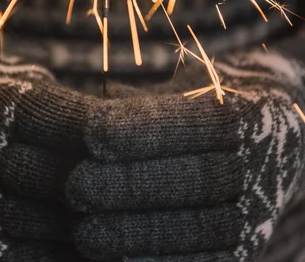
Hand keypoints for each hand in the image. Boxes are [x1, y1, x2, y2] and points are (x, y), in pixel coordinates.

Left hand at [67, 49, 304, 260]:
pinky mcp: (247, 248)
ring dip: (139, 233)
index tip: (92, 130)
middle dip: (134, 184)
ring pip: (204, 228)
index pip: (199, 120)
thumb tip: (88, 108)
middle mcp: (261, 165)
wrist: (259, 145)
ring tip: (83, 231)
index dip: (145, 128)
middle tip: (76, 186)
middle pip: (200, 179)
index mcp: (251, 114)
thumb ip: (143, 102)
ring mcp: (257, 211)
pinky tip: (117, 259)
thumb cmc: (203, 111)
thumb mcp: (182, 91)